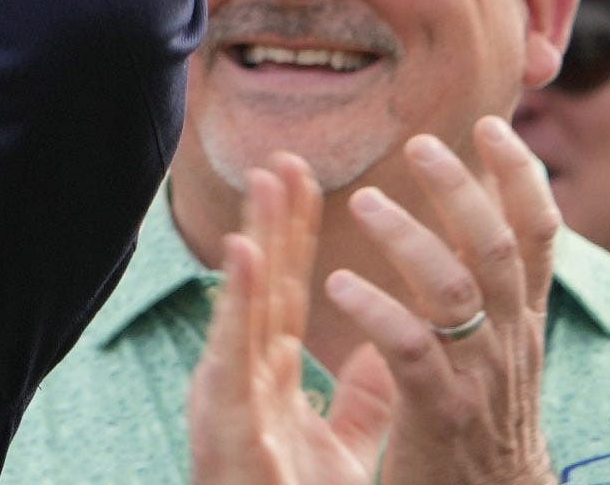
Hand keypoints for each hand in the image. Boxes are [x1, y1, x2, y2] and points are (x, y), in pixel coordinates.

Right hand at [188, 157, 395, 483]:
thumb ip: (358, 401)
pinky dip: (238, 298)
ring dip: (255, 238)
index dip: (296, 237)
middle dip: (277, 219)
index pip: (289, 294)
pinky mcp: (226, 420)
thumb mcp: (340, 452)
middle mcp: (248, 379)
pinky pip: (235, 353)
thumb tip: (383, 352)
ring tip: (268, 180)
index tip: (306, 179)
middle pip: (266, 286)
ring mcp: (232, 397)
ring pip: (248, 305)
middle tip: (287, 157)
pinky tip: (245, 253)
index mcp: (271, 381)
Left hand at [326, 120, 561, 484]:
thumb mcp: (499, 350)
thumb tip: (472, 219)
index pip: (537, 234)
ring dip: (410, 239)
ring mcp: (479, 378)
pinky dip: (378, 311)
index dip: (520, 176)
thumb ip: (486, 290)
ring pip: (455, 291)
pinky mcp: (441, 416)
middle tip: (419, 143)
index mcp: (520, 321)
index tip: (494, 123)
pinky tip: (340, 283)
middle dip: (461, 189)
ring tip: (364, 202)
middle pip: (495, 248)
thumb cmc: (482, 423)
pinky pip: (413, 352)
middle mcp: (509, 341)